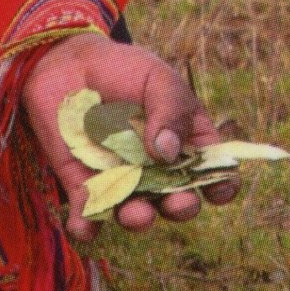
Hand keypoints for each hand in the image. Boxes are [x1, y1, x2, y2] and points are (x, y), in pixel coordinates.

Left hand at [19, 31, 239, 242]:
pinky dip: (87, 225)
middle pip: (177, 200)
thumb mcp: (157, 80)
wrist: (69, 63)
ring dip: (138, 219)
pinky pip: (88, 211)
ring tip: (135, 214)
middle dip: (180, 207)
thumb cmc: (123, 70)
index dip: (220, 186)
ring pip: (136, 212)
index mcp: (186, 145)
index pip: (213, 173)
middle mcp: (158, 171)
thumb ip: (169, 111)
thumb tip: (168, 152)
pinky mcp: (84, 183)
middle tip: (176, 203)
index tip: (217, 191)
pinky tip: (84, 227)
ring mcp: (122, 180)